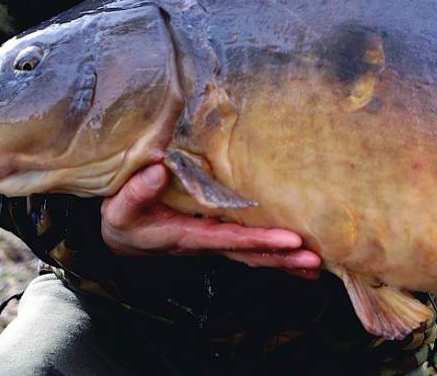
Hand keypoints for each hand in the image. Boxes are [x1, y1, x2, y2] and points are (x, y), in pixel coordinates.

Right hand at [101, 164, 322, 278]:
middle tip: (315, 259)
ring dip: (284, 260)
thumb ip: (137, 191)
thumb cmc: (123, 216)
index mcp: (187, 235)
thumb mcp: (120, 205)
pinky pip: (250, 247)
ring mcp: (215, 241)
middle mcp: (207, 242)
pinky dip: (275, 254)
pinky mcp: (218, 235)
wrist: (122, 231)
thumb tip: (157, 171)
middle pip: (250, 254)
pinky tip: (298, 258)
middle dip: (283, 257)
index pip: (229, 238)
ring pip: (254, 254)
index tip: (290, 239)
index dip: (259, 239)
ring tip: (316, 265)